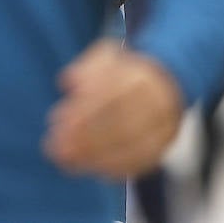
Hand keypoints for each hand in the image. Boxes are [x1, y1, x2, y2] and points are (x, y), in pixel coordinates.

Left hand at [42, 39, 183, 178]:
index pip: (111, 92)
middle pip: (119, 122)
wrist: (168, 81)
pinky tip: (86, 166)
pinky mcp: (164, 146)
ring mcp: (165, 125)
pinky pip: (137, 162)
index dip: (82, 108)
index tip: (57, 119)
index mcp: (145, 73)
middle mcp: (160, 100)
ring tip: (64, 159)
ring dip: (92, 155)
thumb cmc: (127, 70)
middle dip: (83, 136)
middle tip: (55, 145)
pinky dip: (108, 167)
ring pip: (127, 145)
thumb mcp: (108, 56)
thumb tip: (67, 82)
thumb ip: (87, 67)